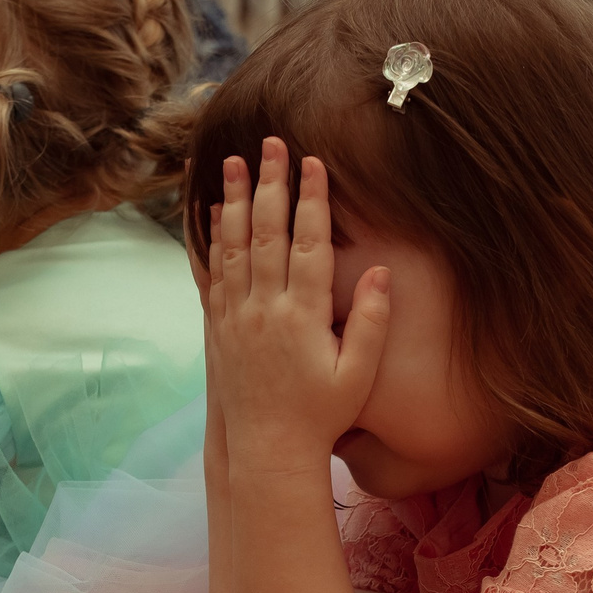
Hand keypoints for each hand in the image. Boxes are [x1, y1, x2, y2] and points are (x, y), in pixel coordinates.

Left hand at [205, 138, 389, 471]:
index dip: (312, 200)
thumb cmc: (321, 415)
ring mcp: (236, 317)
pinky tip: (215, 212)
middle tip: (270, 142)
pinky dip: (212, 239)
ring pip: (234, 246)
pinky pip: (212, 274)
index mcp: (303, 316)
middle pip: (267, 233)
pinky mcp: (217, 328)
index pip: (309, 244)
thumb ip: (370, 322)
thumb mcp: (358, 374)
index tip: (313, 162)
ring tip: (233, 161)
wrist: (266, 450)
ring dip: (235, 199)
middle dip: (270, 183)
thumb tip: (380, 272)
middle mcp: (264, 310)